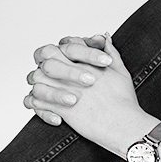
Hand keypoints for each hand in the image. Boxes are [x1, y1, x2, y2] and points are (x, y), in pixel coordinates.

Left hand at [25, 34, 142, 151]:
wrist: (123, 124)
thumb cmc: (124, 101)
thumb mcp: (120, 71)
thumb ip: (111, 52)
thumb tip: (105, 37)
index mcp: (87, 63)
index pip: (68, 44)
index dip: (63, 48)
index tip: (63, 57)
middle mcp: (74, 73)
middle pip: (47, 56)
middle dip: (45, 61)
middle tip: (48, 71)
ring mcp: (66, 90)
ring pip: (37, 79)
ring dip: (39, 83)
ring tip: (45, 89)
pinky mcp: (62, 109)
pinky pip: (38, 103)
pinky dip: (39, 106)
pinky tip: (50, 110)